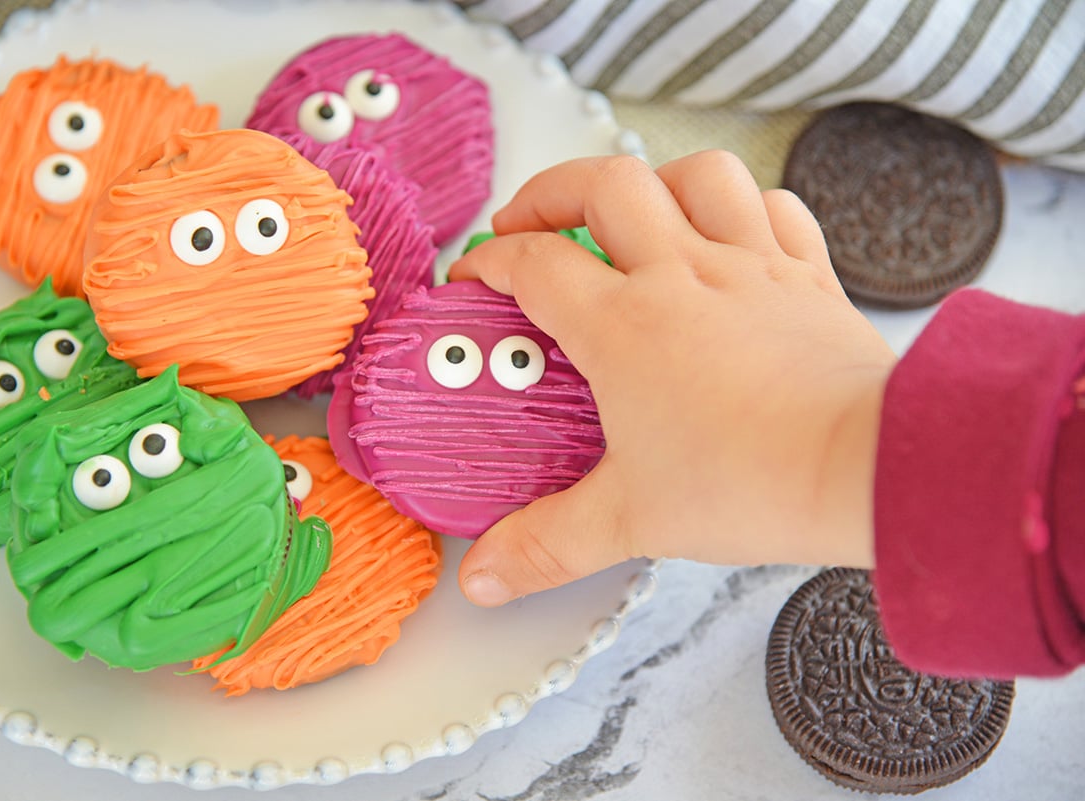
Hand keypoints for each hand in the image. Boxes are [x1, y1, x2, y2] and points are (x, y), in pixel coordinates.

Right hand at [447, 150, 895, 606]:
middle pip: (603, 183)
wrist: (867, 468)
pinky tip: (726, 231)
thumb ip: (547, 544)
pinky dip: (742, 204)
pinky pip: (775, 205)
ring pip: (695, 175)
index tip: (473, 281)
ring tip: (627, 211)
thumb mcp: (630, 520)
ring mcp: (750, 265)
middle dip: (551, 191)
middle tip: (530, 222)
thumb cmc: (754, 484)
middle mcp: (682, 275)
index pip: (533, 263)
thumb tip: (485, 579)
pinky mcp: (807, 275)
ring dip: (650, 181)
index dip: (489, 263)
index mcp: (624, 326)